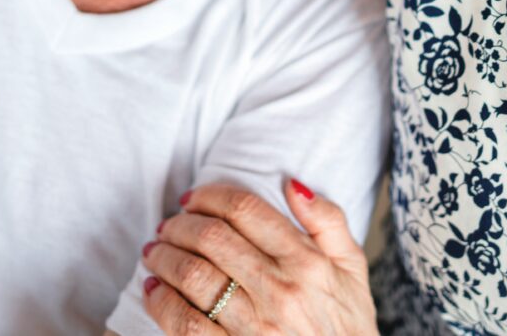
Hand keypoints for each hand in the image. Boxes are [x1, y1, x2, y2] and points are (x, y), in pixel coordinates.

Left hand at [141, 180, 377, 334]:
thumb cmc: (347, 325)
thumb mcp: (353, 267)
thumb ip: (328, 221)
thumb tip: (292, 185)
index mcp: (307, 261)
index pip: (245, 210)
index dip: (210, 196)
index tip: (193, 198)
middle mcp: (280, 290)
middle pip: (212, 238)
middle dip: (180, 224)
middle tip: (168, 224)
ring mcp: (255, 326)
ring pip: (193, 276)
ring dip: (165, 257)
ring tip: (154, 252)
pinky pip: (186, 323)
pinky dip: (162, 302)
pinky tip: (153, 290)